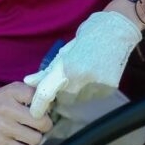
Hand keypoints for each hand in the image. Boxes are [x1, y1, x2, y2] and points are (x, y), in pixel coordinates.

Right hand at [0, 82, 51, 144]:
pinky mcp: (1, 143)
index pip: (39, 97)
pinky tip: (24, 143)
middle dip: (45, 124)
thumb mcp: (7, 91)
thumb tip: (48, 102)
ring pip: (36, 139)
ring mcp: (5, 128)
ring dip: (37, 138)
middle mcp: (9, 109)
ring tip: (32, 134)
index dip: (45, 104)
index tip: (43, 108)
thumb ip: (26, 93)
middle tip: (41, 124)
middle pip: (42, 122)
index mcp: (12, 92)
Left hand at [23, 11, 141, 117]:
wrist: (117, 31)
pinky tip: (96, 74)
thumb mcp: (64, 51)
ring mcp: (96, 88)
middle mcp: (80, 82)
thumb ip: (47, 71)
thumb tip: (28, 81)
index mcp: (66, 69)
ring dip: (77, 91)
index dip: (38, 105)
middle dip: (62, 91)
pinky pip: (92, 96)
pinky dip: (91, 89)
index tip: (35, 112)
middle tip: (69, 75)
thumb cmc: (87, 37)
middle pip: (63, 98)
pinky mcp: (108, 91)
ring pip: (78, 99)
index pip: (46, 93)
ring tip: (85, 71)